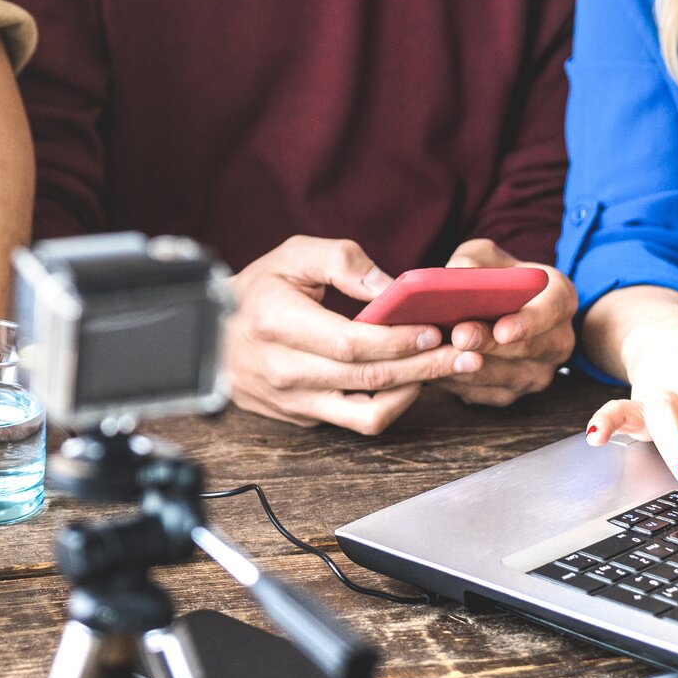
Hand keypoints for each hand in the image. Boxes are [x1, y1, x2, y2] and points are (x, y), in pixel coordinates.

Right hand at [225, 236, 473, 434]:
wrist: (212, 337)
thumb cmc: (257, 291)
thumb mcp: (291, 256)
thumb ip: (342, 261)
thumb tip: (391, 287)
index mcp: (277, 321)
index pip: (350, 342)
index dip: (398, 340)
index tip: (435, 329)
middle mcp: (284, 368)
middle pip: (369, 378)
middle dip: (425, 366)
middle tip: (465, 354)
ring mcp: (294, 401)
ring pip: (367, 413)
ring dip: (414, 392)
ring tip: (445, 371)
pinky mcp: (303, 418)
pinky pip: (356, 421)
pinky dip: (390, 404)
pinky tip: (411, 382)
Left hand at [427, 239, 575, 407]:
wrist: (497, 308)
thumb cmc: (493, 277)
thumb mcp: (484, 257)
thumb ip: (472, 261)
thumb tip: (454, 275)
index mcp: (559, 300)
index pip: (552, 312)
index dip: (528, 323)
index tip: (503, 329)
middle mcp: (557, 341)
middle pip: (528, 349)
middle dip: (490, 345)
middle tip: (460, 336)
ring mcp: (537, 372)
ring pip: (504, 378)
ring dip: (469, 367)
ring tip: (438, 352)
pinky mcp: (511, 393)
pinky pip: (483, 394)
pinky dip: (457, 382)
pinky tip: (433, 366)